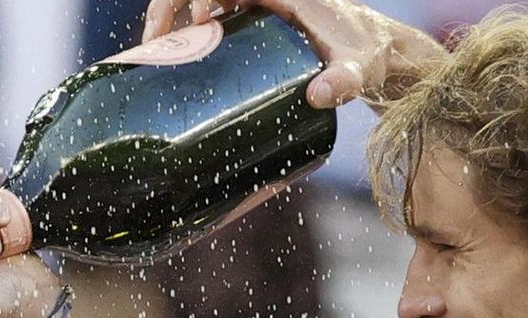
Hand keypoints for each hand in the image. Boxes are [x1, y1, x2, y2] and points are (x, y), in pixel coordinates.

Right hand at [140, 0, 444, 107]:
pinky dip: (186, 37)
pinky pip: (208, 22)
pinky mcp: (252, 26)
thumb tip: (317, 96)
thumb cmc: (367, 54)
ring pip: (199, 5)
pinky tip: (174, 64)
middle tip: (150, 46)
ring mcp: (255, 8)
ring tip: (153, 59)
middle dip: (167, 10)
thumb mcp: (357, 68)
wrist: (377, 53)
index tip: (193, 25)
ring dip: (172, 24)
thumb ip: (344, 82)